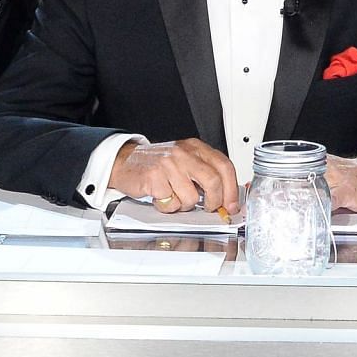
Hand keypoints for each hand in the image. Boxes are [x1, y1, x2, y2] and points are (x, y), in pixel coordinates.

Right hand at [110, 138, 241, 215]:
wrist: (125, 161)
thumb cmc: (157, 164)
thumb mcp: (185, 161)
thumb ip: (205, 174)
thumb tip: (227, 198)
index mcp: (195, 147)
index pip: (224, 166)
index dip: (231, 189)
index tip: (231, 205)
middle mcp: (183, 153)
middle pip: (213, 181)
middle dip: (215, 201)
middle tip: (210, 208)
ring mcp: (168, 164)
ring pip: (191, 197)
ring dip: (184, 205)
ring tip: (175, 197)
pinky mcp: (154, 177)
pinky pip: (171, 202)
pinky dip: (168, 207)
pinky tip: (161, 197)